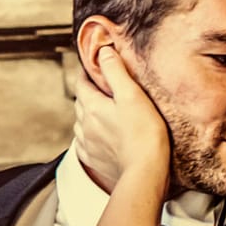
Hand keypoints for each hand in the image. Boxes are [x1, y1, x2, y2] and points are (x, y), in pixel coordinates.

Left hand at [74, 45, 169, 188]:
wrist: (144, 173)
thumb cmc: (143, 134)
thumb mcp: (132, 95)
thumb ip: (116, 72)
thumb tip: (103, 52)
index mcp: (91, 106)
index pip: (82, 82)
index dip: (87, 71)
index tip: (94, 64)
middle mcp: (84, 124)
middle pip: (81, 101)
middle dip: (89, 91)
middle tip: (102, 85)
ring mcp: (87, 144)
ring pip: (81, 122)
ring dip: (89, 114)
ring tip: (103, 111)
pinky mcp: (93, 159)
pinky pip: (85, 143)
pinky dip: (90, 135)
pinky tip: (100, 136)